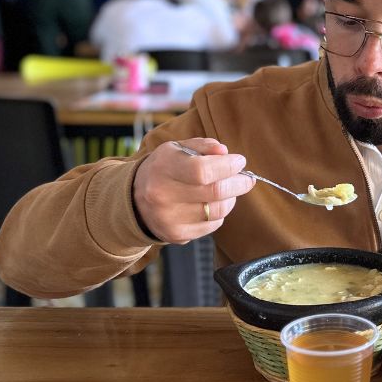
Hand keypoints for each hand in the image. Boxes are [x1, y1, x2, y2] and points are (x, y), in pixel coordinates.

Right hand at [132, 137, 254, 243]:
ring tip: (229, 189)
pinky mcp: (177, 235)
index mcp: (163, 168)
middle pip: (215, 192)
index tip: (239, 162)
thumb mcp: (177, 148)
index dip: (228, 166)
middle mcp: (162, 195)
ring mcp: (169, 218)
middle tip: (246, 178)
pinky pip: (213, 225)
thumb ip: (203, 146)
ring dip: (231, 198)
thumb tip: (225, 152)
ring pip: (218, 210)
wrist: (134, 199)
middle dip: (239, 183)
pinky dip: (219, 213)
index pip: (203, 170)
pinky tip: (212, 204)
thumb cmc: (164, 169)